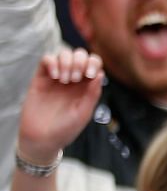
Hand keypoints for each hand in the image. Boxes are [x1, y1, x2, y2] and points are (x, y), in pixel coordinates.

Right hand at [17, 50, 102, 165]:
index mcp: (87, 87)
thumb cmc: (66, 129)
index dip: (93, 62)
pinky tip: (55, 77)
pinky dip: (52, 62)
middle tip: (75, 79)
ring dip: (66, 62)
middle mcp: (73, 79)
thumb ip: (92, 94)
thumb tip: (100, 74)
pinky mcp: (41, 77)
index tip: (89, 74)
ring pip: (63, 54)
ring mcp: (57, 77)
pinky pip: (47, 59)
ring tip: (64, 81)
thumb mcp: (83, 113)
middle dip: (79, 61)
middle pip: (79, 54)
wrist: (42, 137)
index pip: (93, 64)